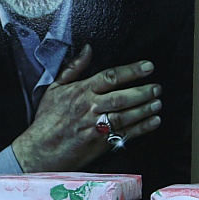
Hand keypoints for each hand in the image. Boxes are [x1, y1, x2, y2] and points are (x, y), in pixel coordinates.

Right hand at [11, 44, 162, 171]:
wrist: (40, 150)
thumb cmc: (47, 119)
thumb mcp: (55, 88)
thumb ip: (73, 68)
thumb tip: (87, 49)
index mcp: (81, 91)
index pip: (110, 77)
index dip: (131, 71)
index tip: (148, 66)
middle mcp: (90, 108)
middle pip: (122, 97)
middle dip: (143, 91)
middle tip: (157, 87)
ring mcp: (96, 127)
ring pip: (126, 115)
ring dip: (145, 109)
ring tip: (158, 103)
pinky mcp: (100, 144)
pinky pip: (125, 134)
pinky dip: (142, 128)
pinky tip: (154, 122)